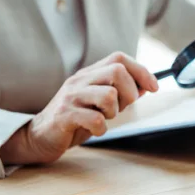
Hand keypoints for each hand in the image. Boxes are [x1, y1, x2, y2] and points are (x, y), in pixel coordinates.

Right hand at [0, 52, 158, 164]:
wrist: (39, 136)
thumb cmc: (74, 118)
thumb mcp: (98, 101)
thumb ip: (119, 91)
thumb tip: (146, 86)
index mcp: (89, 74)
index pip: (119, 58)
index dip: (141, 71)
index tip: (154, 87)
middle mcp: (79, 80)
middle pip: (117, 71)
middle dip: (130, 92)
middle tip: (122, 108)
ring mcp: (70, 97)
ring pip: (109, 95)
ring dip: (114, 112)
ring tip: (104, 118)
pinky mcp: (64, 116)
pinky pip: (95, 119)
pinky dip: (101, 128)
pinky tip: (94, 130)